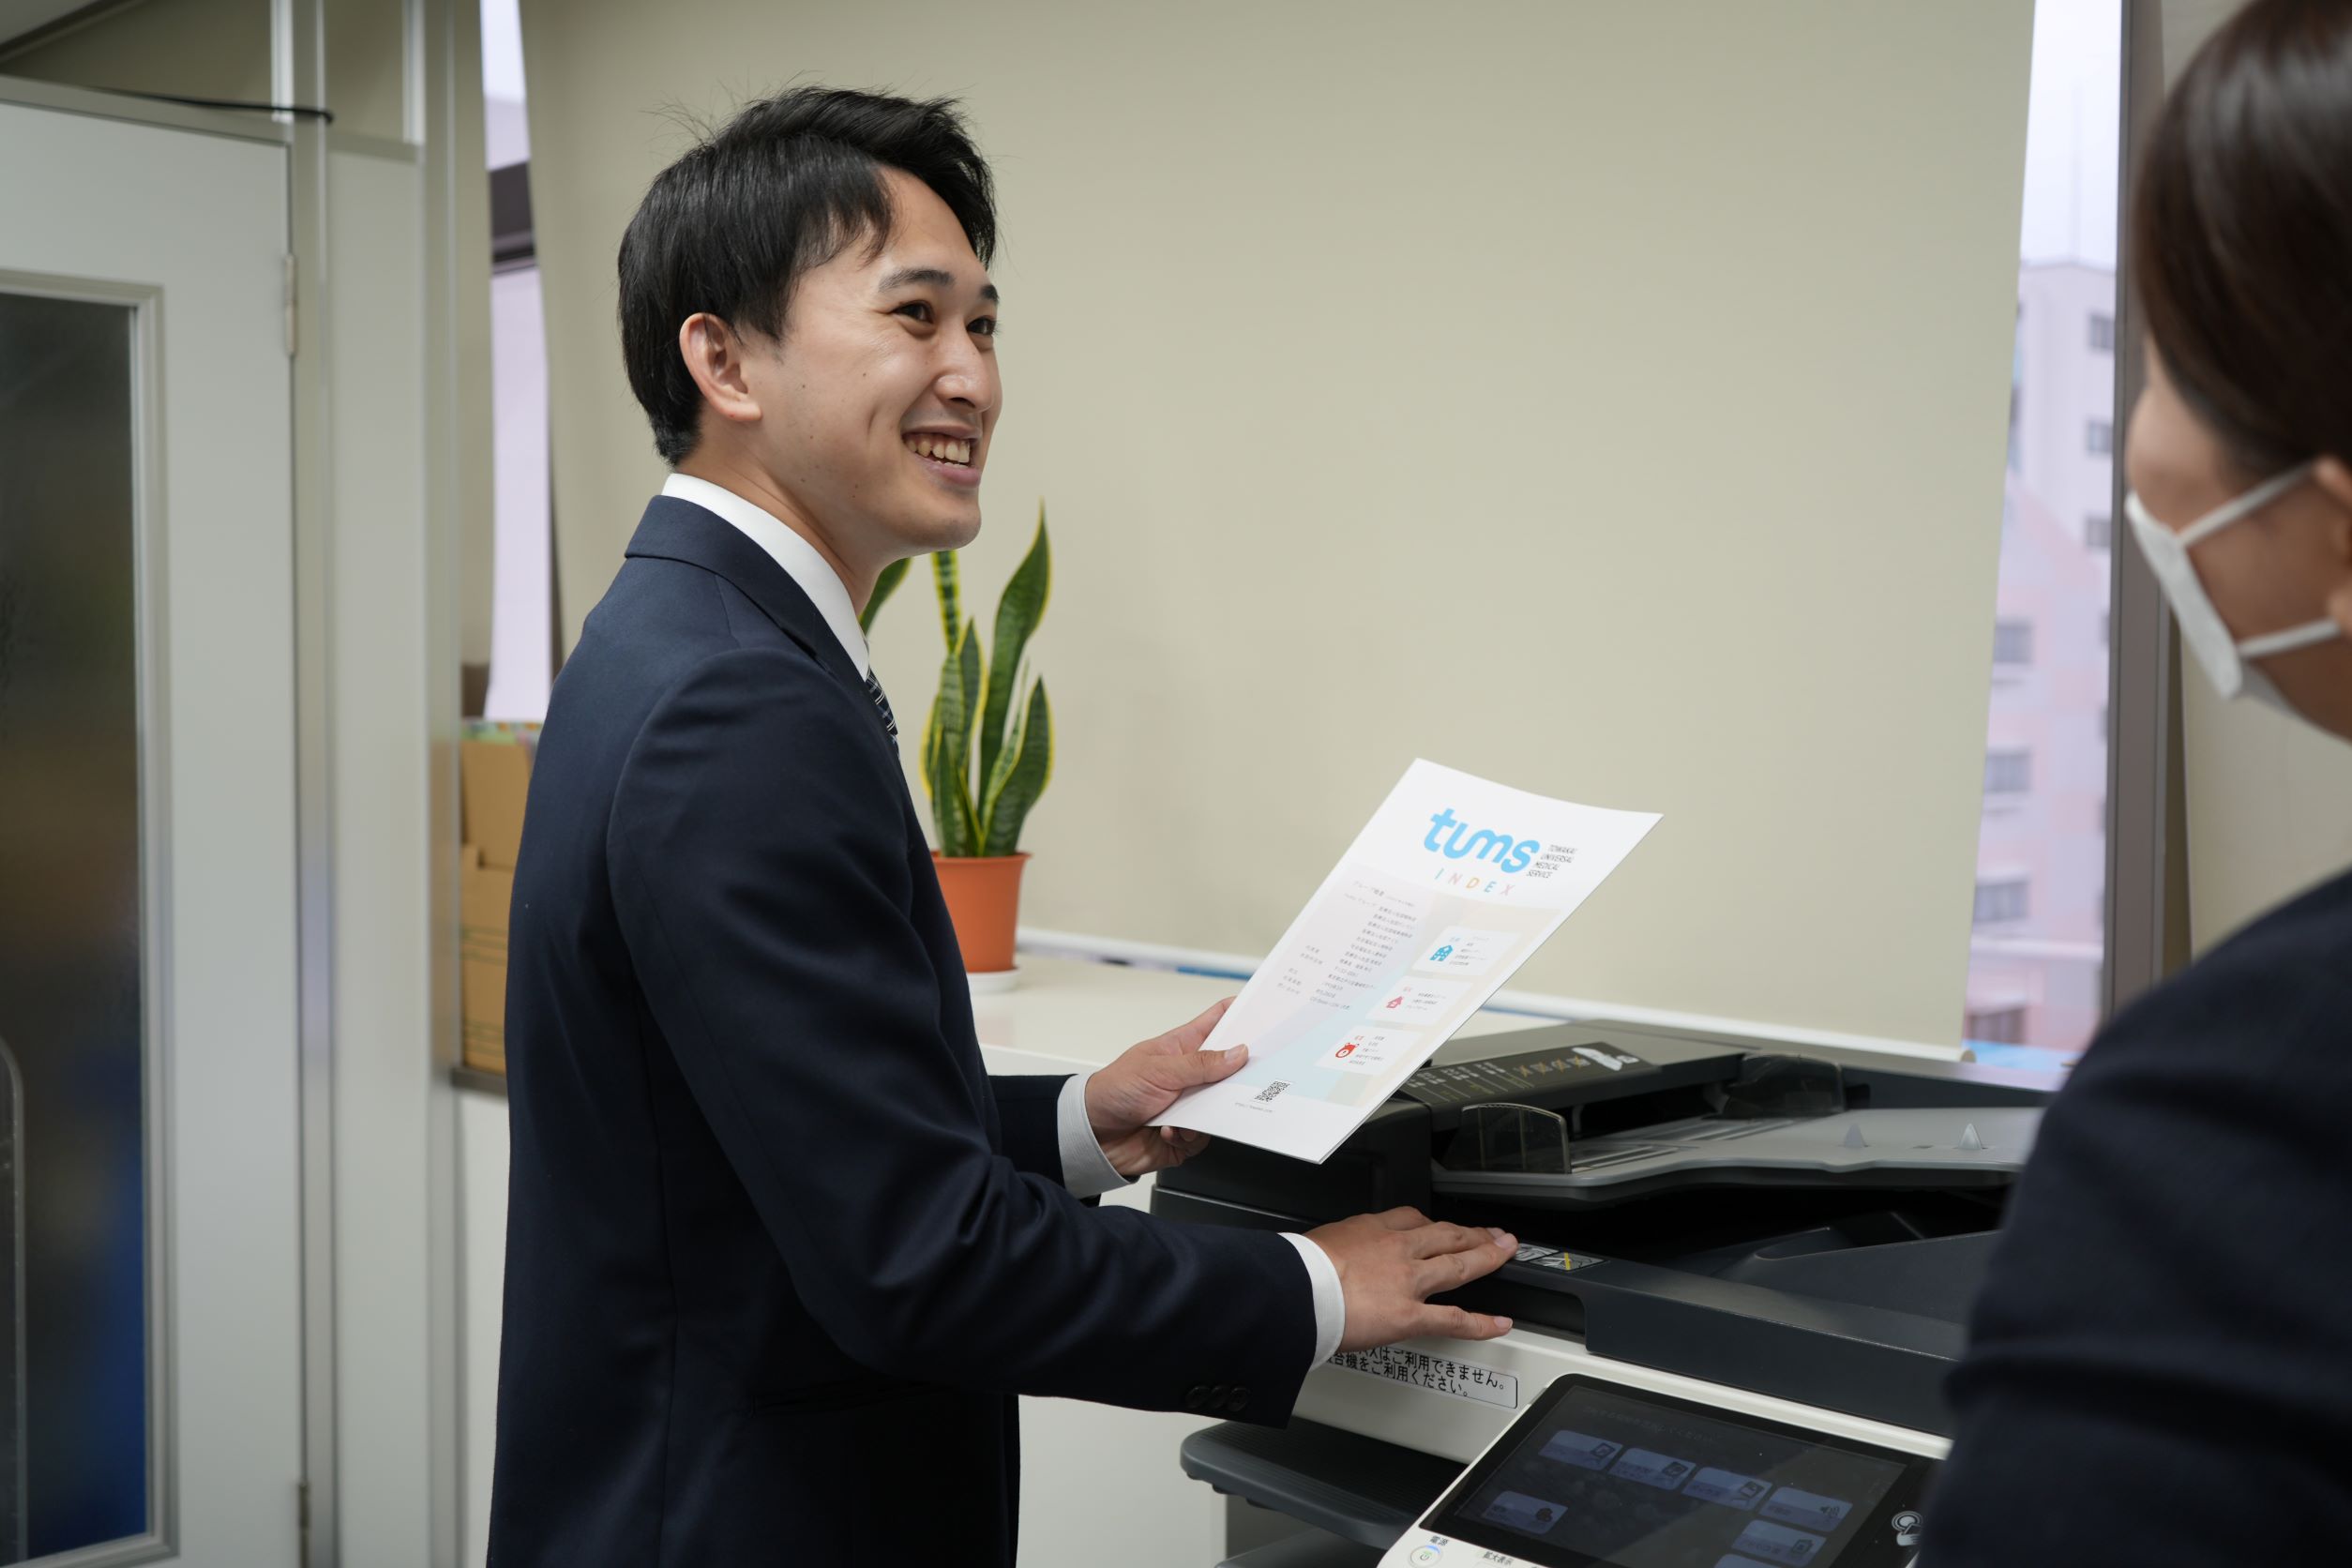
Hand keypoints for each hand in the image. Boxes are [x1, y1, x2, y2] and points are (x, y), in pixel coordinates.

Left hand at [1085, 998, 1247, 1177]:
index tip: (1268, 1009)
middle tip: (1250, 1077)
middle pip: (1231, 1068)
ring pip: (1224, 1106)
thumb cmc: (1113, 1090)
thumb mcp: (1158, 1070)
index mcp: (1182, 1047)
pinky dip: (1190, 1135)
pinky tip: (1170, 1131)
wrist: (1091, 1136)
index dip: (1242, 1013)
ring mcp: (1190, 1104)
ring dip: (1209, 1113)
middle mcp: (1190, 1075)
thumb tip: (1238, 1052)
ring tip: (1187, 1117)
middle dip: (1241, 1075)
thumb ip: (1201, 1064)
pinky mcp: (1187, 1134)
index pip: (1218, 1022)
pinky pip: (1207, 1136)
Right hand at [1304, 1207, 1516, 1351]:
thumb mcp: (1320, 1241)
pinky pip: (1454, 1319)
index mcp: (1371, 1229)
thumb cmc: (1298, 1268)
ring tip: (1505, 1253)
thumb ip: (1338, 1248)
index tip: (1440, 1227)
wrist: (1296, 1289)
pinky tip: (1500, 1324)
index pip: (1411, 1219)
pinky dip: (1482, 1323)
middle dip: (1473, 1233)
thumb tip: (1337, 1259)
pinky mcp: (1410, 1316)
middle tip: (1493, 1233)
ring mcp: (1408, 1281)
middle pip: (1446, 1235)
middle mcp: (1397, 1249)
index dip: (1432, 1223)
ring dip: (1487, 1257)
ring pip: (1458, 1266)